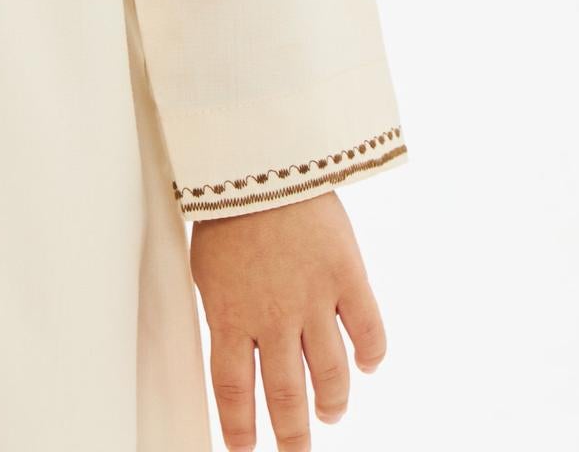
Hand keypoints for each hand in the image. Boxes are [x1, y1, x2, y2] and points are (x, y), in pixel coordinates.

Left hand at [189, 191, 386, 449]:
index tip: (245, 451)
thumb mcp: (207, 264)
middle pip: (285, 397)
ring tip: (330, 412)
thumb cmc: (225, 204)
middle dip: (291, 434)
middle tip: (295, 451)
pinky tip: (368, 366)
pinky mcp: (347, 277)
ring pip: (330, 375)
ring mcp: (313, 300)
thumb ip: (224, 308)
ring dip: (332, 402)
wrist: (258, 156)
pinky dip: (371, 355)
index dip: (240, 428)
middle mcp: (272, 318)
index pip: (233, 391)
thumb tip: (233, 344)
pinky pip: (368, 332)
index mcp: (228, 314)